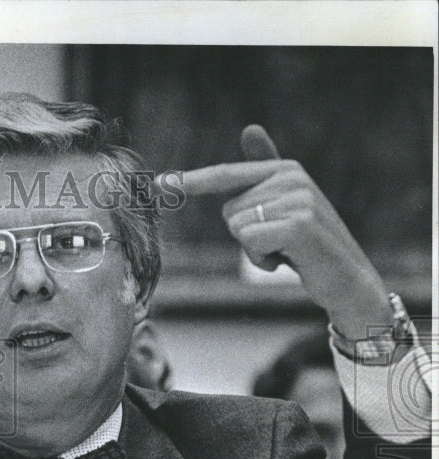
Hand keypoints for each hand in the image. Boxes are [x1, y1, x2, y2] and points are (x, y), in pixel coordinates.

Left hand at [177, 125, 391, 337]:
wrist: (349, 279)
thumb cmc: (309, 245)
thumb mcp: (285, 206)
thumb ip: (264, 173)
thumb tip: (250, 128)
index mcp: (285, 169)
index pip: (227, 174)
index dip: (192, 180)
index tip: (159, 184)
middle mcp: (292, 178)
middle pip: (228, 210)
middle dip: (246, 236)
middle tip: (279, 244)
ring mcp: (297, 199)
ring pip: (237, 228)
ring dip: (255, 250)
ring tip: (286, 252)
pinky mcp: (298, 224)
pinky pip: (249, 241)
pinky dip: (263, 259)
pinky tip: (290, 261)